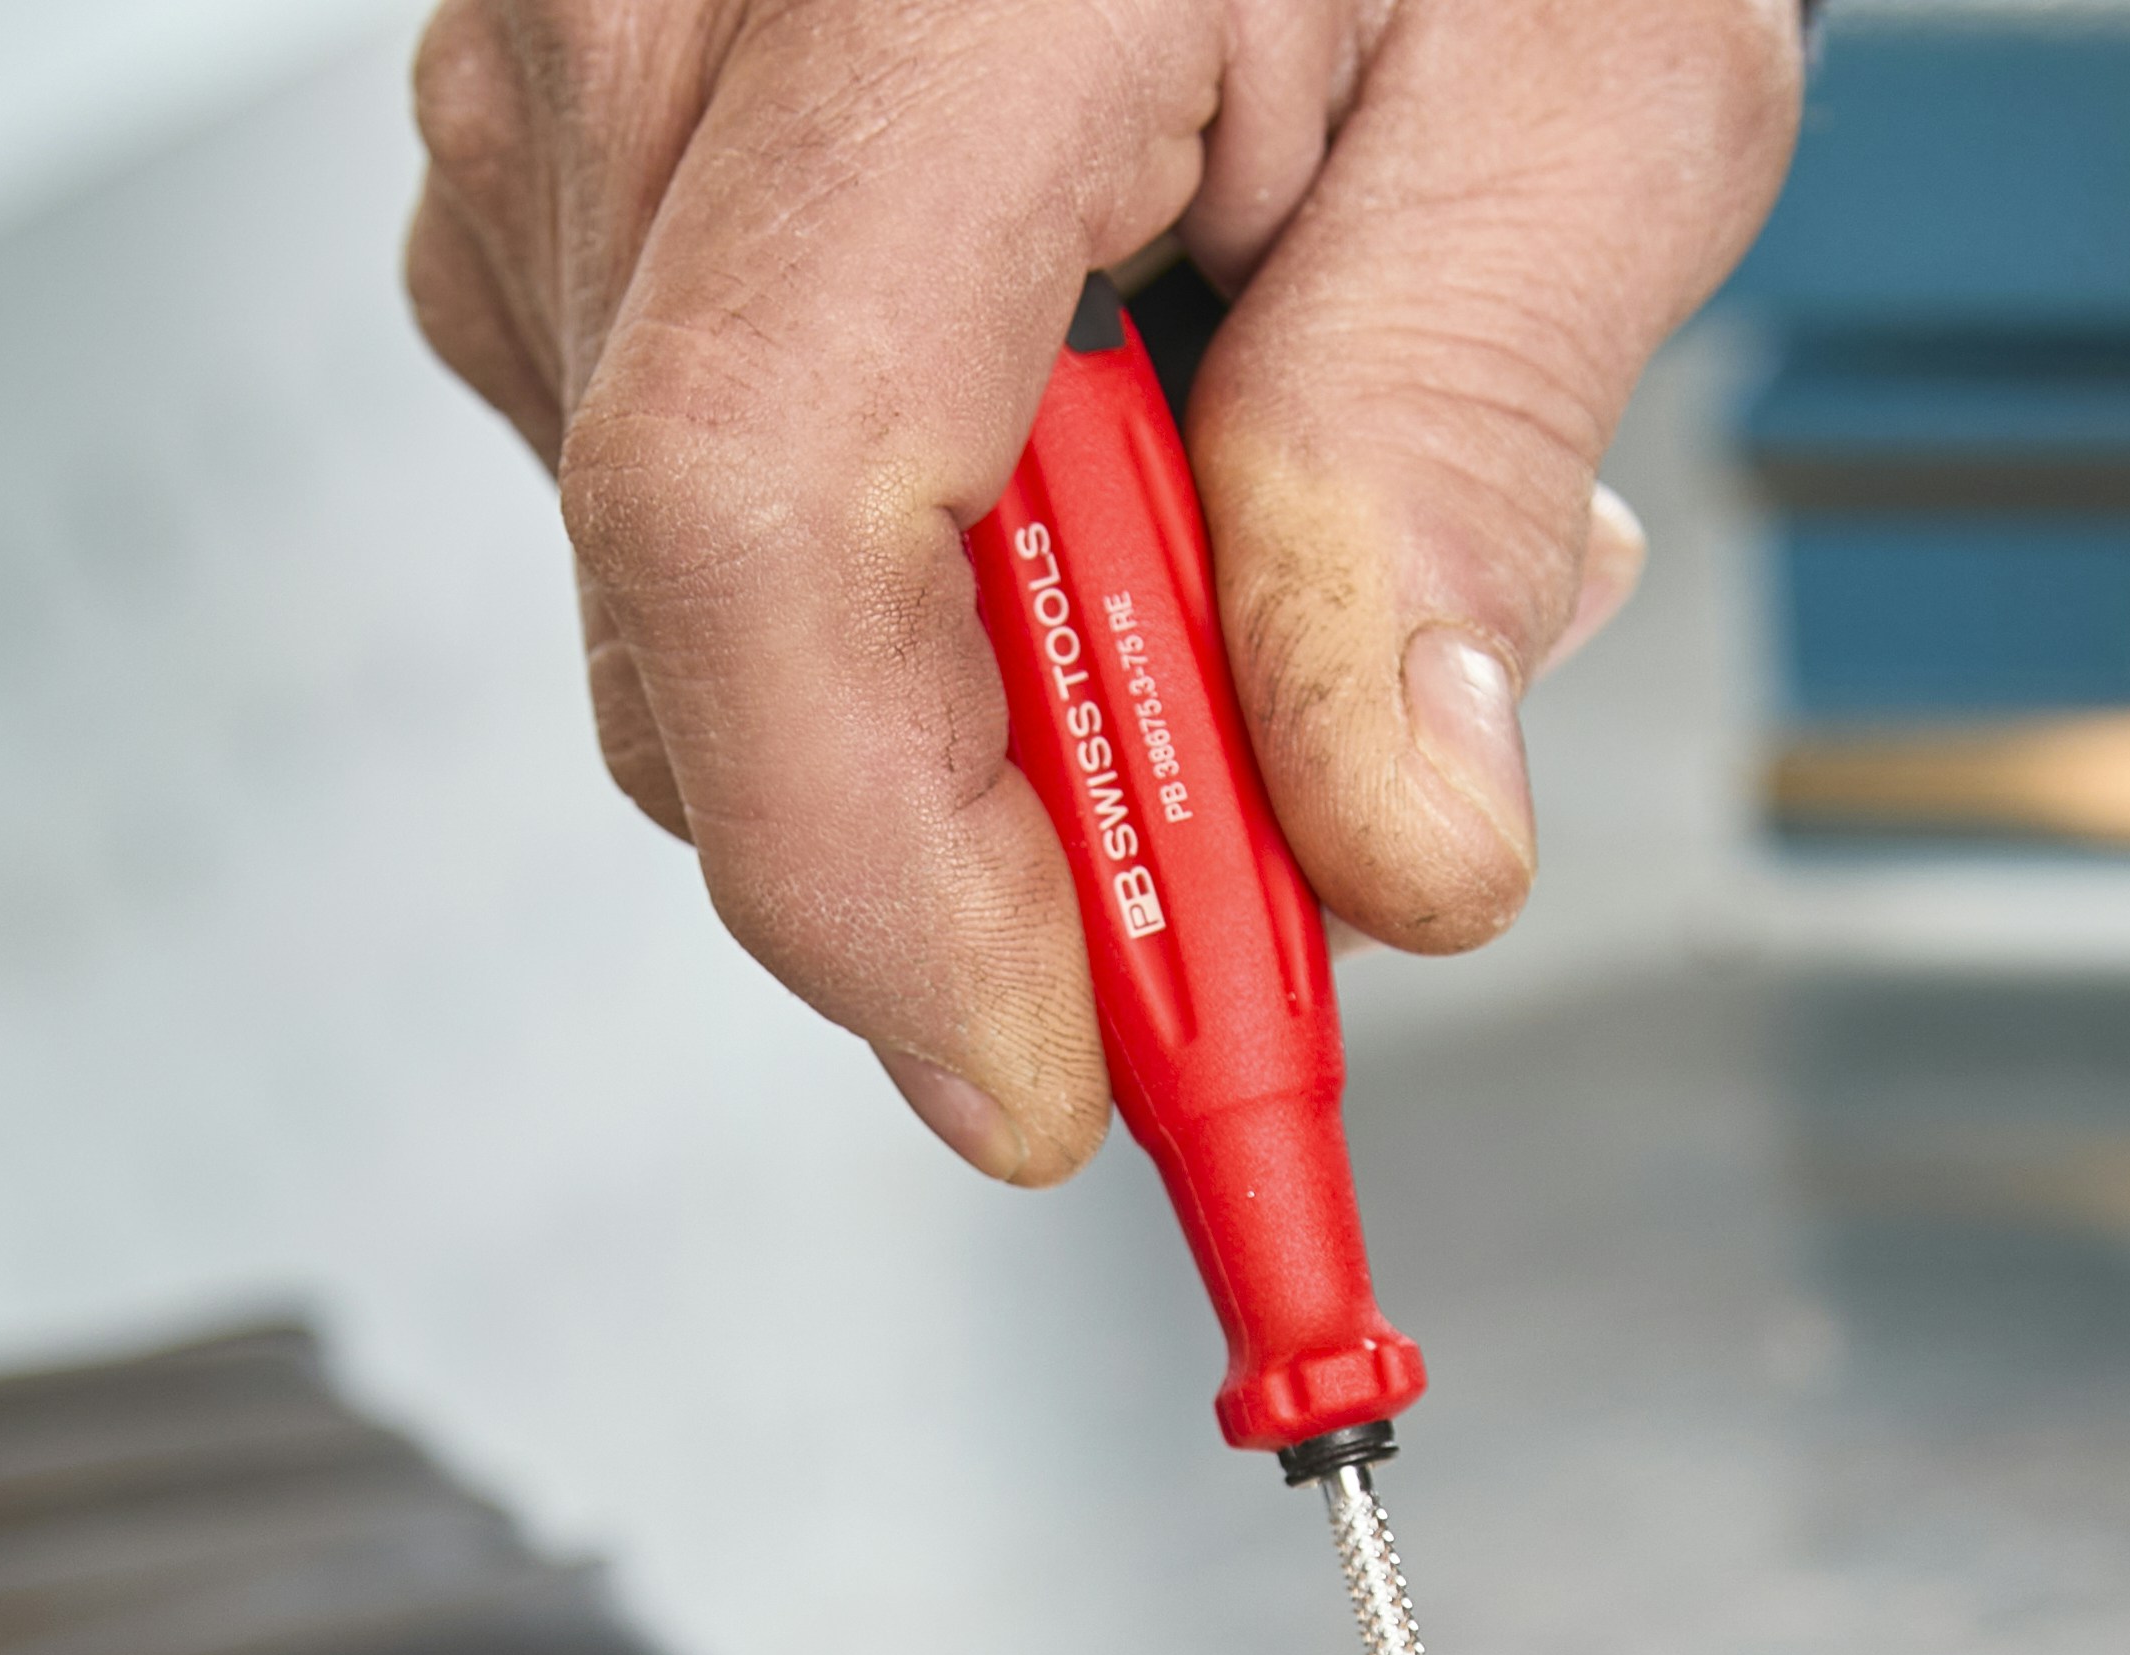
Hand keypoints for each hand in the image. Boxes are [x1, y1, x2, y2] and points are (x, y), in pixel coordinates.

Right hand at [403, 0, 1801, 1177]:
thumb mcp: (1589, 82)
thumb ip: (1461, 463)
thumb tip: (1388, 839)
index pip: (754, 520)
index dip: (889, 876)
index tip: (1060, 1073)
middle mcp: (645, 9)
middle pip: (705, 613)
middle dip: (989, 821)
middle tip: (1276, 841)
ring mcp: (547, 68)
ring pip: (676, 588)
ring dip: (957, 669)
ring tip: (1223, 482)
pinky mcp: (540, 139)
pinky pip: (656, 470)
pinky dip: (878, 539)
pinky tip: (1067, 398)